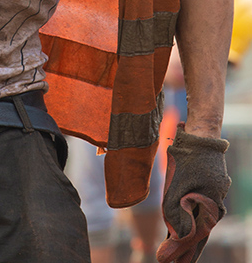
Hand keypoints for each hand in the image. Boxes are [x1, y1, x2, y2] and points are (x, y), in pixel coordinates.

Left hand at [157, 123, 230, 262]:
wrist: (201, 135)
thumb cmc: (188, 160)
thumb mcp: (177, 188)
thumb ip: (175, 213)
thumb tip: (173, 238)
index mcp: (210, 208)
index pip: (194, 237)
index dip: (180, 252)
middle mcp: (214, 205)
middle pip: (199, 233)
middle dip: (185, 250)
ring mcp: (212, 196)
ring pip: (199, 222)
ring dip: (187, 236)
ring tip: (175, 251)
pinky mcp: (207, 187)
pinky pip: (198, 209)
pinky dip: (190, 219)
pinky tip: (181, 225)